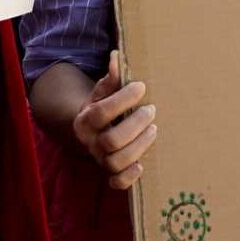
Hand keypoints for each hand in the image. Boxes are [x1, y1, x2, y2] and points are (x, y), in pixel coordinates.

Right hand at [73, 50, 157, 189]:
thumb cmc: (105, 105)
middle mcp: (90, 141)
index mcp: (85, 119)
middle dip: (136, 124)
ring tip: (154, 129)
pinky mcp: (110, 173)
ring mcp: (100, 159)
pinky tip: (141, 165)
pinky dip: (129, 177)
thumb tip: (117, 56)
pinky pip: (116, 184)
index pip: (101, 112)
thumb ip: (112, 76)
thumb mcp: (105, 90)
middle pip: (111, 140)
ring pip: (116, 162)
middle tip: (151, 110)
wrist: (94, 130)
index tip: (142, 87)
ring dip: (139, 146)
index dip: (122, 100)